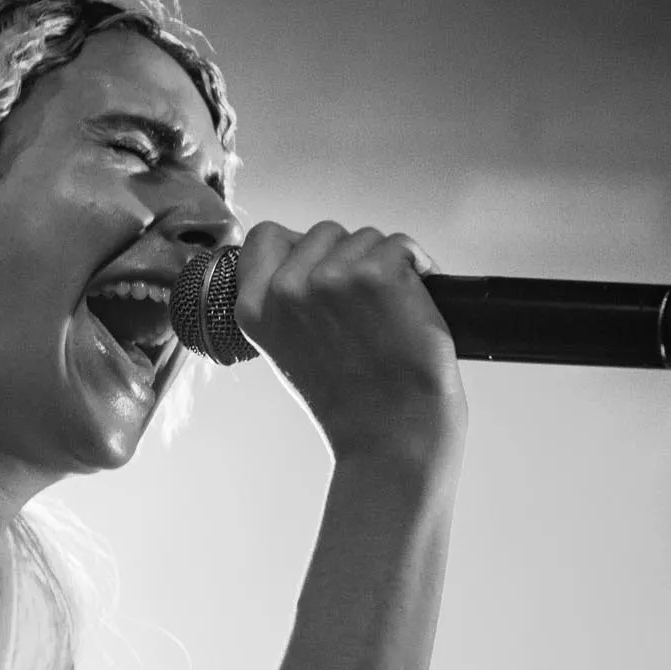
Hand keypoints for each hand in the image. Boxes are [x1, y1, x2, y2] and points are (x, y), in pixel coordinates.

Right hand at [231, 220, 465, 465]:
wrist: (390, 437)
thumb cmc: (349, 403)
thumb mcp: (287, 352)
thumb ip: (284, 303)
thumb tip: (308, 257)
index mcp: (252, 309)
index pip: (266, 236)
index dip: (299, 248)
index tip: (321, 273)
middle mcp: (285, 289)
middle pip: (323, 231)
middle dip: (348, 258)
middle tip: (364, 311)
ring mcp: (330, 278)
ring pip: (364, 236)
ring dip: (384, 265)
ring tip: (389, 315)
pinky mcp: (377, 274)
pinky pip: (401, 244)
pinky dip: (418, 267)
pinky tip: (414, 306)